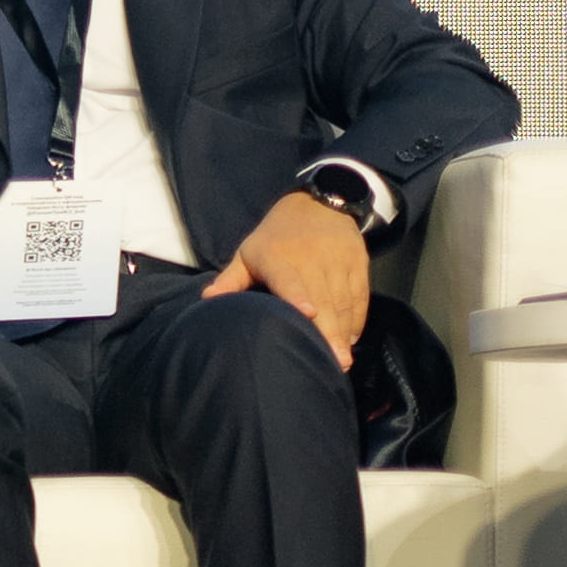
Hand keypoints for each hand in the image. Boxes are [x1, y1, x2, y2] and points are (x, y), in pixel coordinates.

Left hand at [206, 188, 370, 365]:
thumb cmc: (274, 238)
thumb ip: (230, 279)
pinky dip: (357, 318)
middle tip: (334, 363)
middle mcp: (312, 259)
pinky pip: (359, 294)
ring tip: (343, 360)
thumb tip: (207, 300)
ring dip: (344, 331)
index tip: (308, 313)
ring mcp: (338, 261)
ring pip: (343, 301)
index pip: (289, 279)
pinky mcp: (358, 262)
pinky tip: (351, 339)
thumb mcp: (248, 253)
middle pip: (322, 299)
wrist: (319, 203)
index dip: (298, 296)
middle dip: (329, 331)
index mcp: (279, 258)